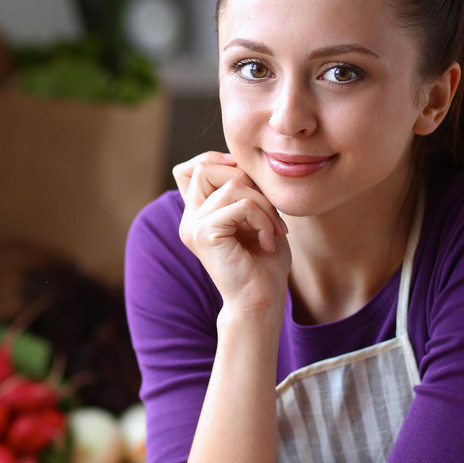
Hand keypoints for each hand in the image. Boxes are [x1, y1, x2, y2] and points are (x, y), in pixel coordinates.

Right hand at [173, 152, 290, 317]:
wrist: (261, 302)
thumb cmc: (264, 263)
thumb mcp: (256, 218)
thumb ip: (244, 191)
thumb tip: (241, 160)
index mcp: (198, 214)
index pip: (192, 168)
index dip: (219, 162)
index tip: (251, 184)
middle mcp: (189, 218)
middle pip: (205, 166)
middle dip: (247, 180)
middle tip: (269, 211)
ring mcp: (193, 226)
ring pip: (232, 185)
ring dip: (264, 205)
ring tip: (274, 230)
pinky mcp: (204, 234)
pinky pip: (240, 205)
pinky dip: (263, 219)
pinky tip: (268, 242)